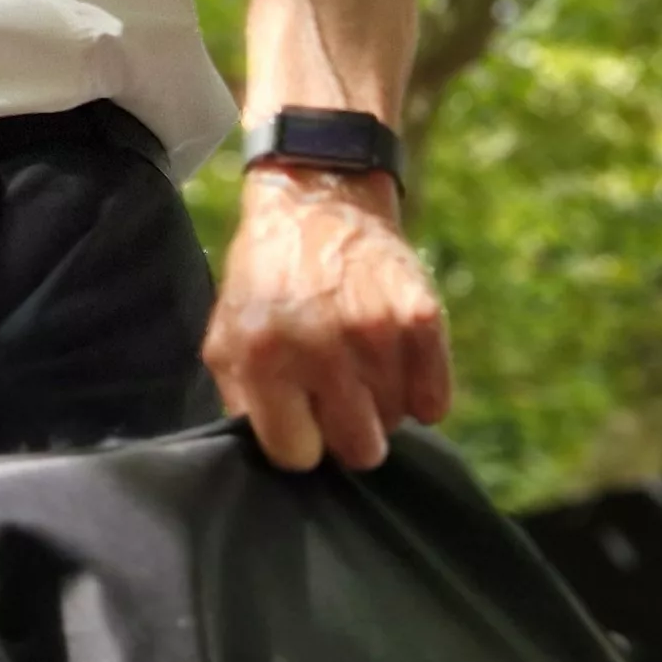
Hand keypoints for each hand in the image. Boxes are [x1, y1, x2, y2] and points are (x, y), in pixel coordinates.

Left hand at [205, 164, 452, 470]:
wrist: (318, 202)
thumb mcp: (226, 335)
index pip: (297, 455)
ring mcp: (377, 333)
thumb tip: (278, 459)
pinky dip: (420, 393)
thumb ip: (244, 400)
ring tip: (360, 368)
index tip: (303, 423)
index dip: (301, 444)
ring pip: (397, 424)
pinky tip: (394, 364)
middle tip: (337, 401)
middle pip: (358, 449)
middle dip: (347, 435)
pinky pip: (435, 401)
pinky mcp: (422, 318)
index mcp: (264, 356)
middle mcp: (321, 347)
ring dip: (382, 408)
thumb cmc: (267, 279)